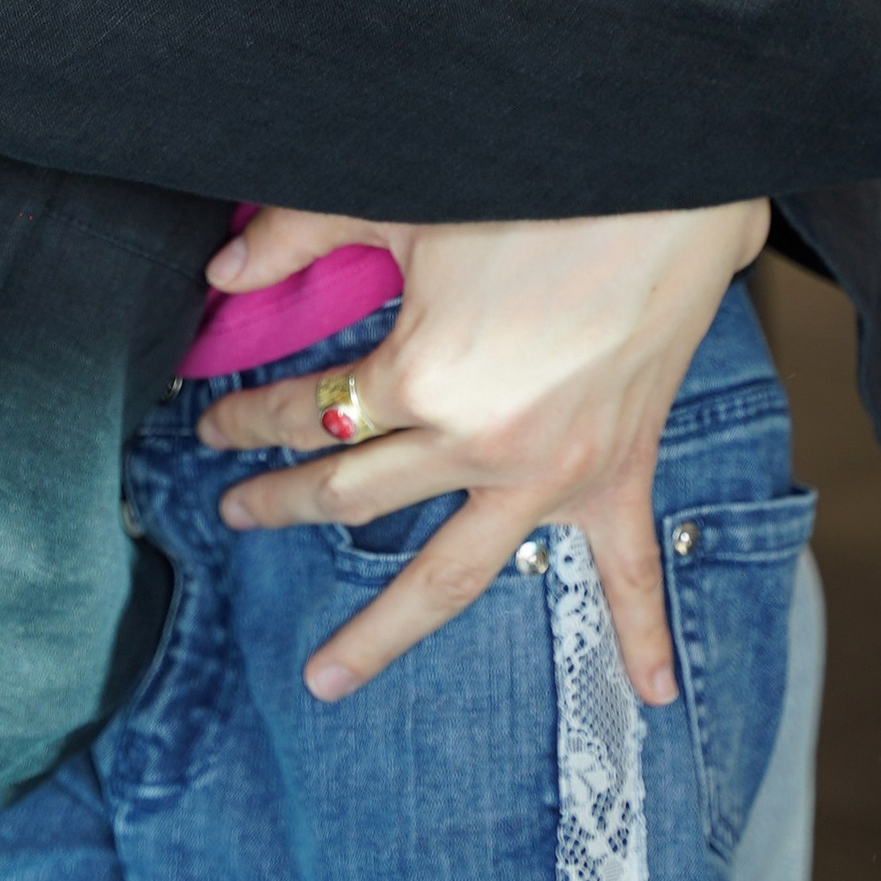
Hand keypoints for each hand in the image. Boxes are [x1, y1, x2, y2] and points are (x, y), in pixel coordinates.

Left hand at [197, 200, 769, 706]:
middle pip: (352, 496)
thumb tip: (219, 275)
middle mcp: (479, 446)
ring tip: (324, 677)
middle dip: (282, 502)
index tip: (215, 423)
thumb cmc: (534, 187)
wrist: (665, 186)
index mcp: (422, 380)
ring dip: (381, 631)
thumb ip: (303, 233)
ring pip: (451, 575)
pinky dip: (641, 632)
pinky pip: (630, 567)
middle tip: (236, 512)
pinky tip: (652, 694)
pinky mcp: (616, 474)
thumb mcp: (406, 200)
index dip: (250, 417)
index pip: (309, 410)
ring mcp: (549, 475)